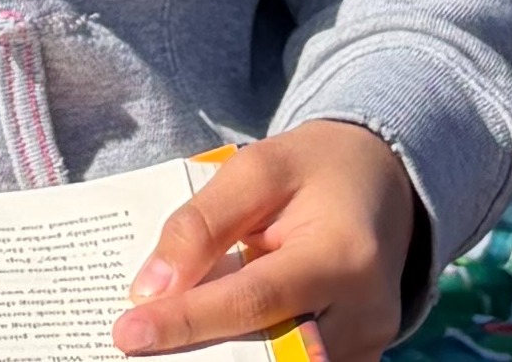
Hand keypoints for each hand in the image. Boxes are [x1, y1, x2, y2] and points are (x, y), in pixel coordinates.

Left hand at [113, 121, 418, 361]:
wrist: (383, 183)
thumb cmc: (314, 170)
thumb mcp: (256, 169)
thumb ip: (202, 224)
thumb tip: (150, 290)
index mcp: (343, 254)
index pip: (252, 301)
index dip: (186, 321)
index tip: (127, 332)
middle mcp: (365, 310)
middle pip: (269, 352)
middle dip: (198, 354)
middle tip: (137, 350)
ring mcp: (369, 341)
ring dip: (223, 359)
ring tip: (168, 346)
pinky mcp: (363, 356)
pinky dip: (253, 358)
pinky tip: (209, 345)